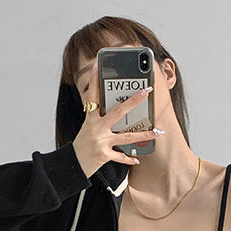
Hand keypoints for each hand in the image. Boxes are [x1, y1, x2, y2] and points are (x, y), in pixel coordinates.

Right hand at [71, 63, 161, 177]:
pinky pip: (120, 156)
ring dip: (144, 135)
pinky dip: (129, 158)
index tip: (97, 65)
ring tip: (158, 132)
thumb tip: (118, 111)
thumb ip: (100, 119)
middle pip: (118, 112)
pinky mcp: (103, 155)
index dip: (94, 80)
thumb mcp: (88, 128)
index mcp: (90, 119)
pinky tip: (136, 159)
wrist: (72, 165)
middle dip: (134, 101)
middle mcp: (96, 128)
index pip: (92, 96)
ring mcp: (100, 141)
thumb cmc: (82, 145)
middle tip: (146, 91)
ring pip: (126, 136)